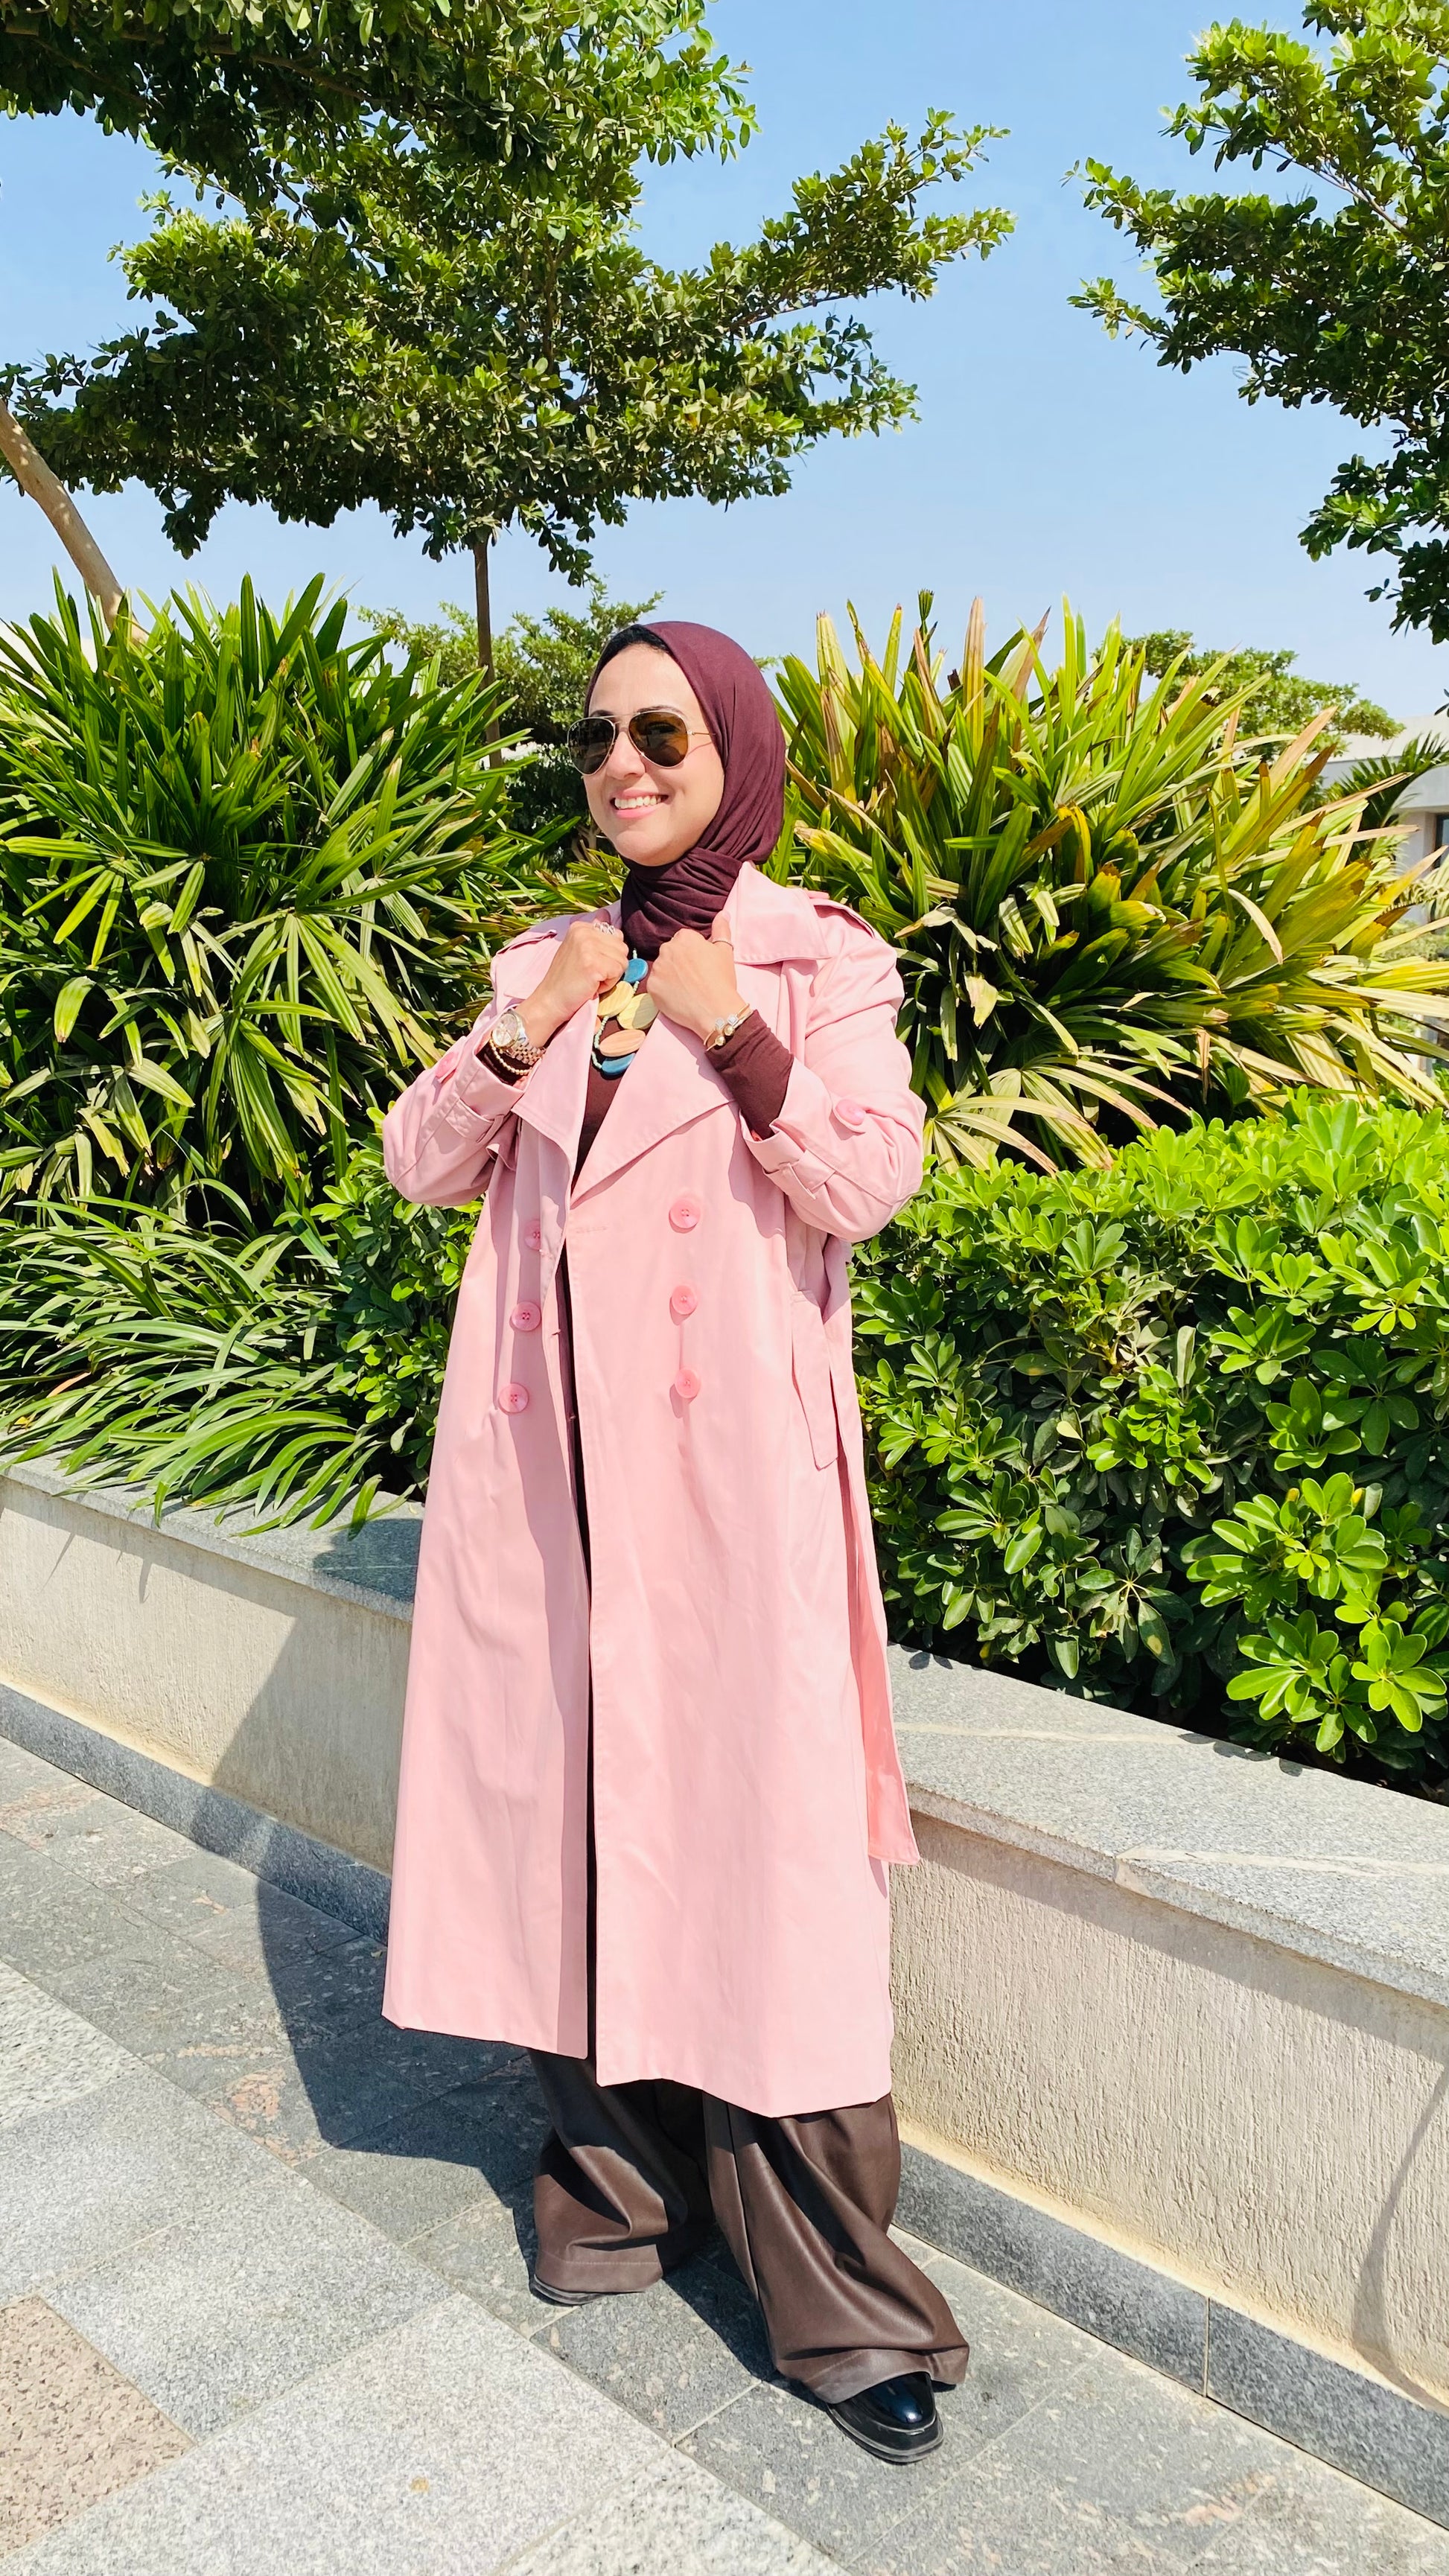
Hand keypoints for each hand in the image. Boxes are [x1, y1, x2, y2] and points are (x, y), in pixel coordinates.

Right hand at [518, 916, 627, 1047]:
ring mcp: (588, 946)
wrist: (550, 1001)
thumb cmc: (566, 979)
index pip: (616, 935)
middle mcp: (584, 932)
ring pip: (623, 960)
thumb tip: (606, 913)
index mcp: (580, 926)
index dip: (608, 954)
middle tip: (590, 973)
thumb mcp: (578, 949)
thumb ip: (594, 934)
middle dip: (612, 965)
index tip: (589, 963)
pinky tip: (592, 985)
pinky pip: (618, 972)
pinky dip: (609, 983)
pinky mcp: (593, 963)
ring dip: (611, 975)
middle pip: (622, 947)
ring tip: (591, 979)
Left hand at [646, 917, 747, 1043]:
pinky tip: (677, 997)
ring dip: (670, 976)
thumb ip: (721, 929)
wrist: (715, 1011)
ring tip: (686, 989)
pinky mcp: (651, 986)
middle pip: (670, 953)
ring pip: (662, 969)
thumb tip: (723, 913)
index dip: (693, 954)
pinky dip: (664, 991)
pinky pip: (655, 985)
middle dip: (679, 963)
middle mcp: (667, 948)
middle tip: (694, 978)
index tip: (701, 966)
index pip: (683, 941)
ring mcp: (657, 968)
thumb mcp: (725, 951)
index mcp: (684, 937)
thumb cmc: (722, 980)